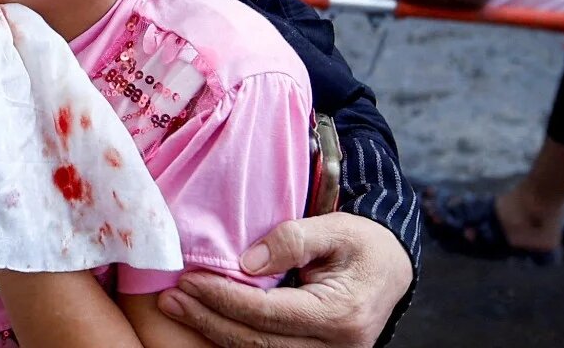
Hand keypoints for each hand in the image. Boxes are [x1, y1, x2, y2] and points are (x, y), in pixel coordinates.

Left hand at [158, 213, 413, 347]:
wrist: (392, 269)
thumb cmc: (363, 244)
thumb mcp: (335, 228)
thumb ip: (293, 239)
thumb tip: (245, 262)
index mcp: (341, 313)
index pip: (268, 312)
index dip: (224, 297)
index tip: (188, 279)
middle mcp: (337, 347)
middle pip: (258, 342)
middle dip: (209, 319)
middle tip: (170, 299)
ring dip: (215, 332)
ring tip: (178, 308)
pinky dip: (234, 339)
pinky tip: (207, 320)